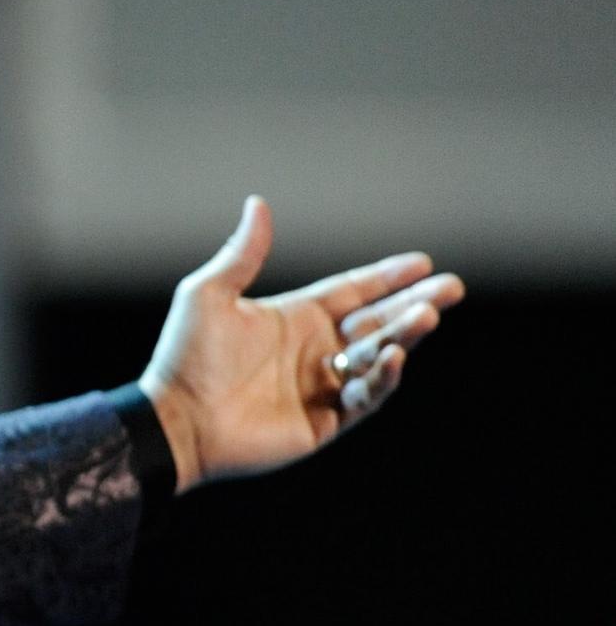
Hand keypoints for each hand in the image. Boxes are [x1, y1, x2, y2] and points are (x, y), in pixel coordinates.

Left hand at [137, 196, 463, 491]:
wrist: (174, 419)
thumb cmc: (185, 356)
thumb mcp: (209, 295)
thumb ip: (242, 254)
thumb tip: (259, 203)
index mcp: (295, 318)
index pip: (353, 292)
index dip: (387, 278)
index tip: (423, 262)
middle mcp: (314, 350)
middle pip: (377, 322)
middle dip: (414, 304)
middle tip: (452, 287)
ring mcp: (321, 386)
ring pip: (378, 357)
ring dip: (404, 336)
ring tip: (427, 315)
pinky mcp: (324, 421)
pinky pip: (365, 397)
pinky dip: (382, 377)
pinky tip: (394, 356)